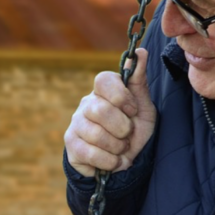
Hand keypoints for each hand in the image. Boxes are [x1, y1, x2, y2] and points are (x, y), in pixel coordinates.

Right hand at [64, 47, 155, 176]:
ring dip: (117, 147)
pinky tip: (113, 161)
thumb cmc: (134, 131)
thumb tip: (141, 52)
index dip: (121, 97)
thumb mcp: (143, 107)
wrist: (124, 162)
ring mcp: (75, 124)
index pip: (103, 80)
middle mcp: (86, 104)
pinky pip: (90, 153)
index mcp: (104, 91)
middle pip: (101, 110)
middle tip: (127, 135)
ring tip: (121, 149)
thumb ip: (139, 81)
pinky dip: (109, 161)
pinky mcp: (71, 145)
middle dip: (122, 128)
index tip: (133, 111)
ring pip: (96, 134)